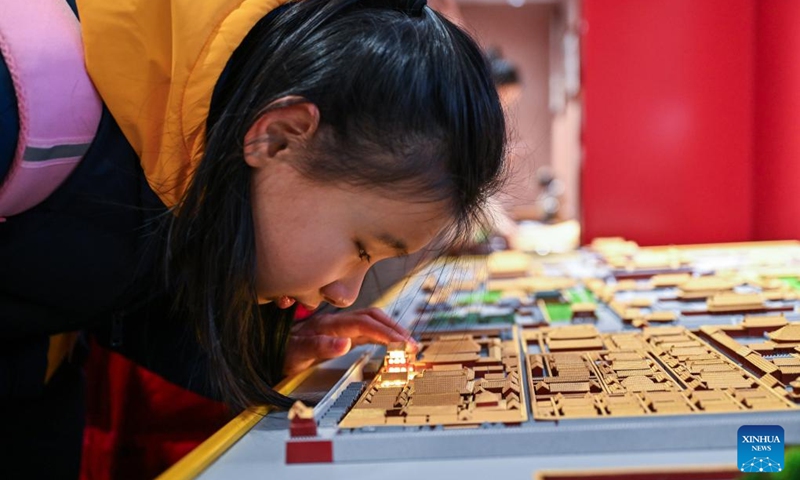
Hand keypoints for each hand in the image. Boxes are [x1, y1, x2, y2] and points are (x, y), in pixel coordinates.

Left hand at [283, 307, 417, 376]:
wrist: (263, 349)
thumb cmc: (278, 352)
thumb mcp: (294, 353)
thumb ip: (317, 346)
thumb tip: (344, 343)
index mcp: (327, 325)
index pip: (364, 324)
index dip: (385, 332)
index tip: (402, 344)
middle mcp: (335, 322)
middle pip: (372, 317)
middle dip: (394, 329)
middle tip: (412, 345)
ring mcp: (337, 326)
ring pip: (370, 320)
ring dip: (390, 329)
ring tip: (407, 343)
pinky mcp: (338, 333)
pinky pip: (365, 328)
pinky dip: (381, 333)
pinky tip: (389, 341)